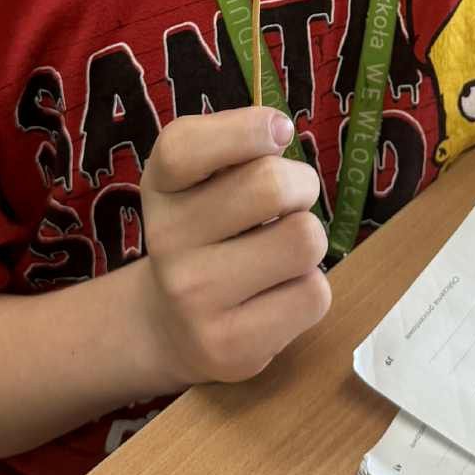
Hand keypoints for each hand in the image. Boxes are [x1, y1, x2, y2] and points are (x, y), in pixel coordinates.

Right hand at [138, 109, 330, 388]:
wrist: (170, 327)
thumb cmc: (207, 233)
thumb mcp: (200, 179)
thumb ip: (234, 144)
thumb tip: (280, 131)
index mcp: (160, 186)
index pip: (184, 145)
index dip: (244, 129)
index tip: (278, 133)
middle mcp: (166, 240)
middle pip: (271, 186)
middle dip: (301, 186)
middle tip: (289, 203)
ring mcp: (195, 298)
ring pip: (305, 239)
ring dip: (309, 239)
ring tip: (280, 251)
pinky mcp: (231, 346)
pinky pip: (314, 294)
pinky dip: (308, 289)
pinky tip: (275, 295)